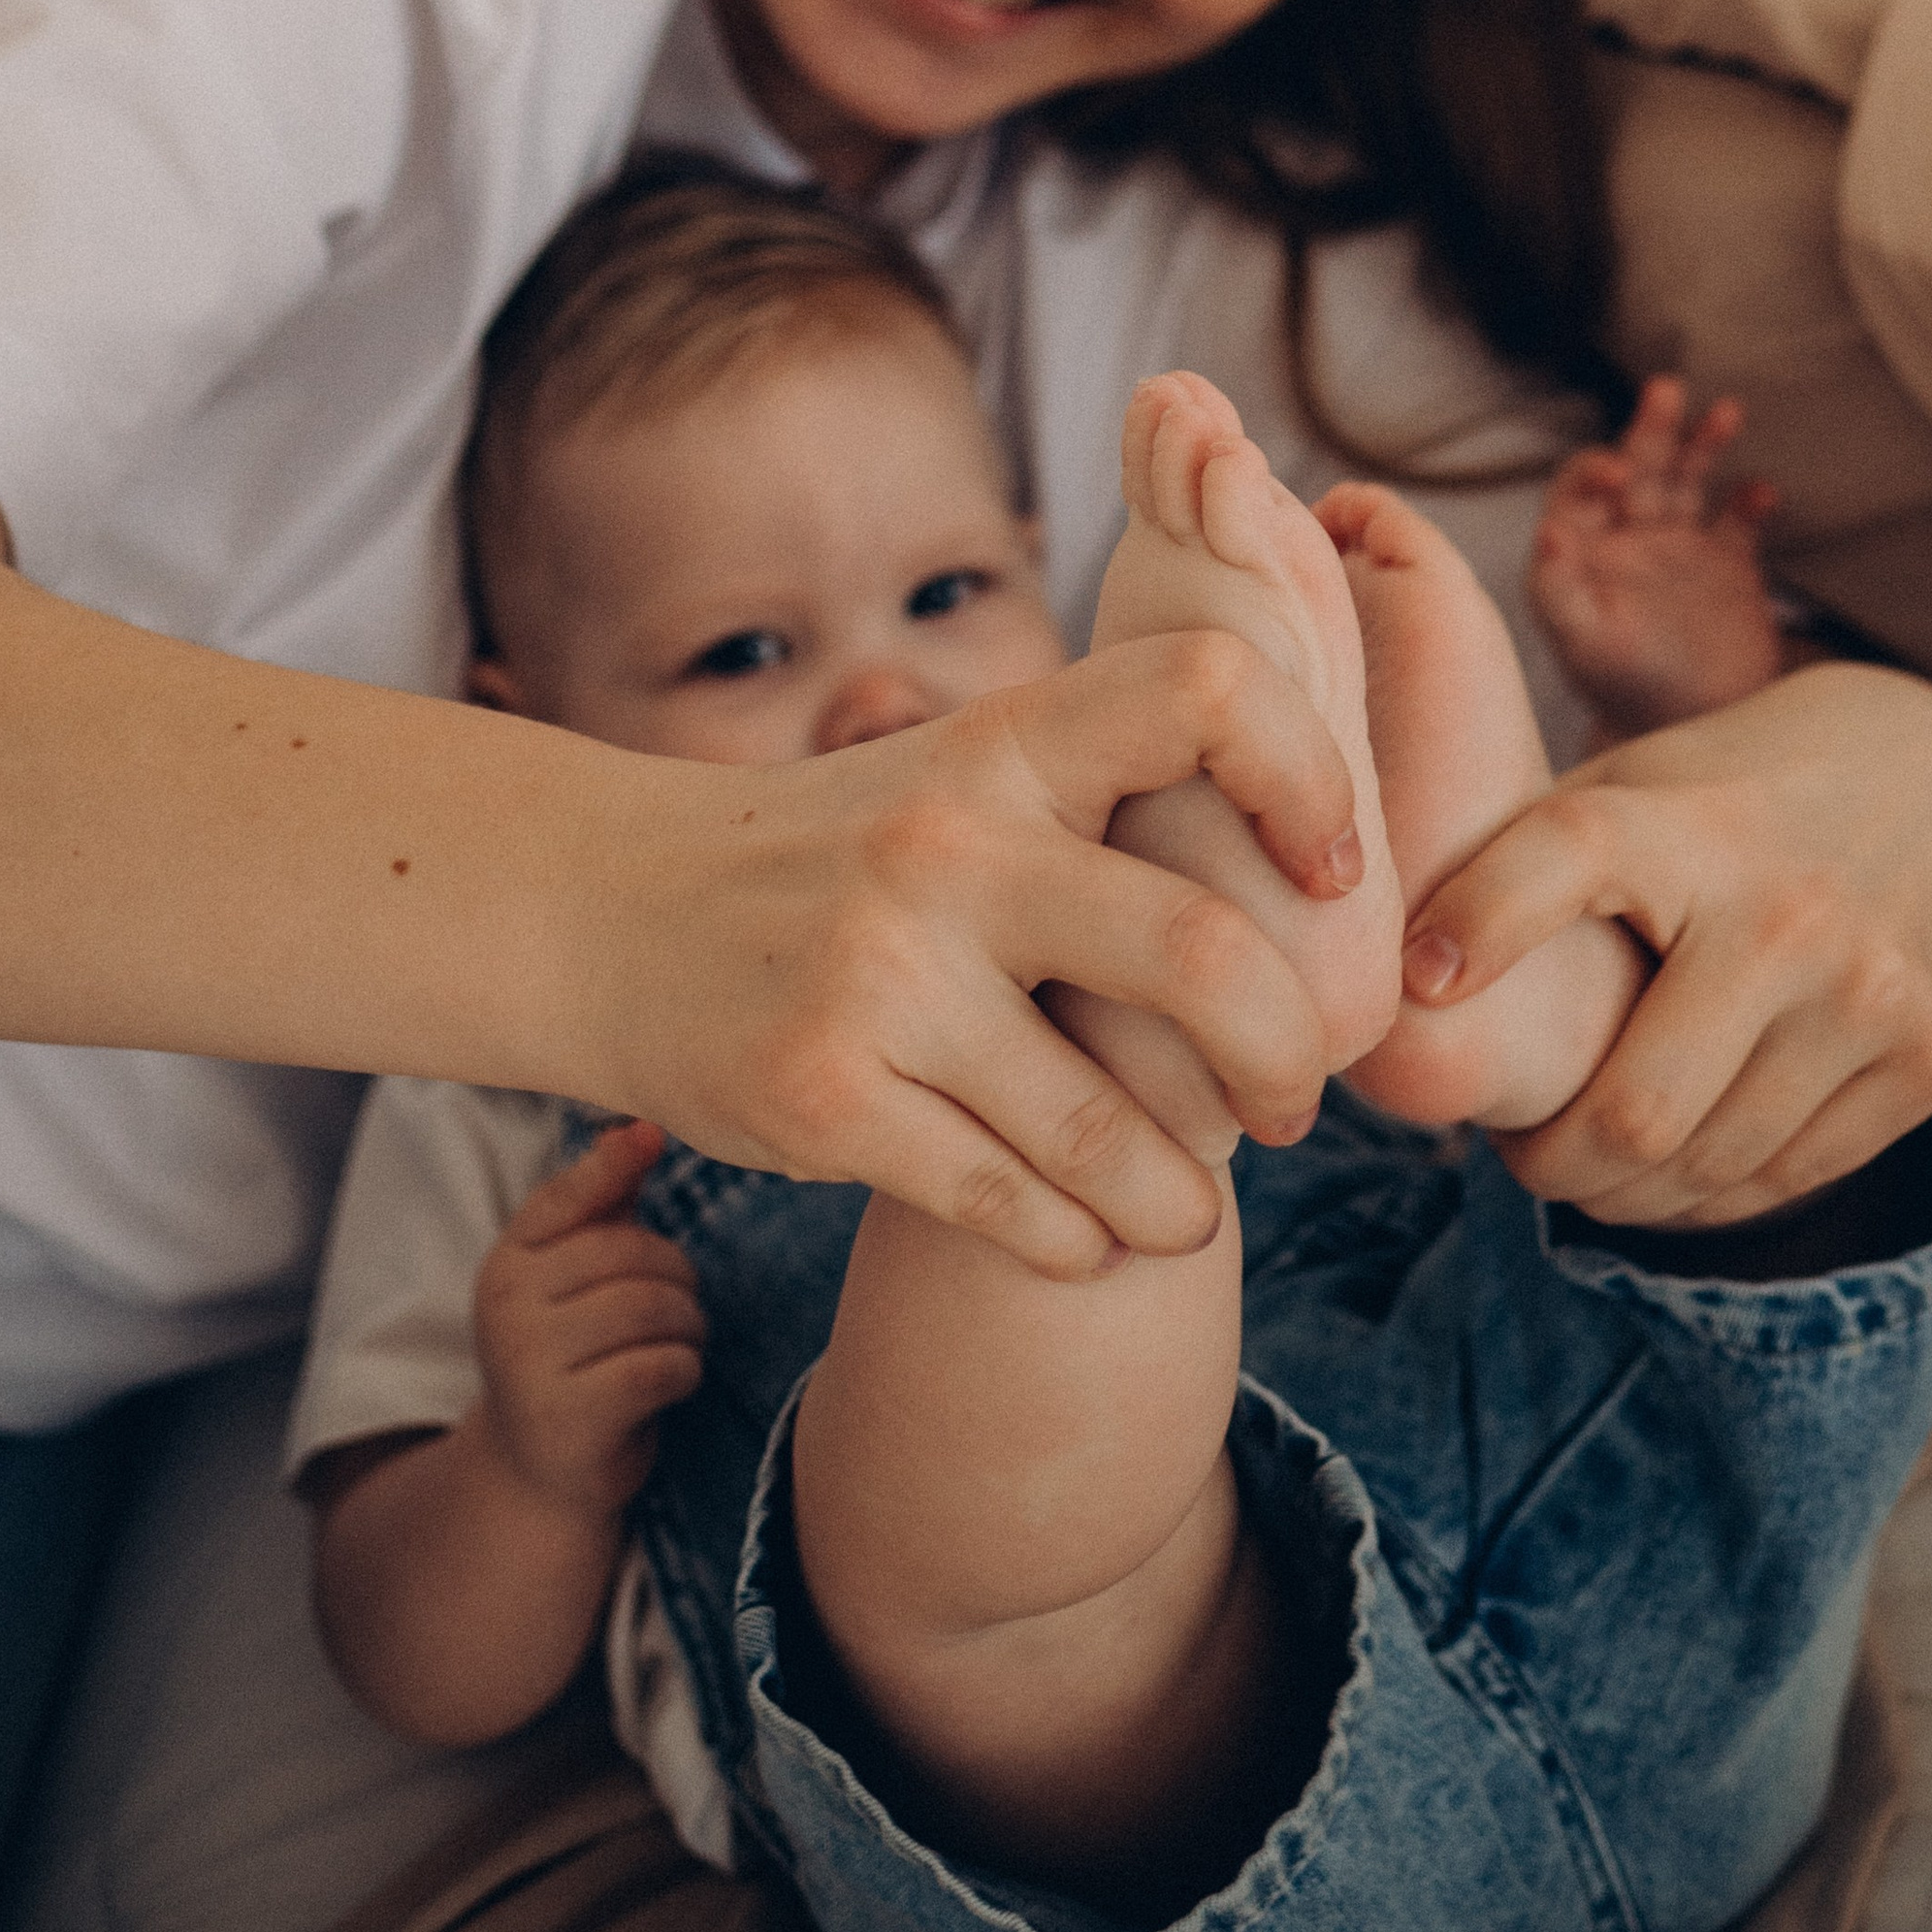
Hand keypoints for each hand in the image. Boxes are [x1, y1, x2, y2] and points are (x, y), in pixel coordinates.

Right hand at [471, 1122, 704, 1515]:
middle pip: (629, 1254)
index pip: (566, 1197)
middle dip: (679, 1276)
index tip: (653, 1136)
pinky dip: (685, 1368)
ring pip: (651, 1308)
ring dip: (689, 1325)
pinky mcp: (568, 1417)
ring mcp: (530, 1364)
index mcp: (508, 1263)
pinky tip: (674, 1379)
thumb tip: (642, 1126)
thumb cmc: (573, 1356)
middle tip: (683, 1305)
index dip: (611, 1164)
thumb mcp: (573, 1280)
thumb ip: (604, 1205)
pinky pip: (660, 1366)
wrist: (539, 1474)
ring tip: (683, 1341)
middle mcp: (506, 1307)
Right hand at [566, 631, 1363, 1280]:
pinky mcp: (821, 1098)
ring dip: (1180, 1199)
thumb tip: (1322, 889)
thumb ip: (1106, 803)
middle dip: (1286, 1058)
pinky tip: (1082, 1236)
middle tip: (1290, 1103)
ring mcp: (879, 977)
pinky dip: (1074, 1242)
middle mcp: (948, 848)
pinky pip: (1011, 1206)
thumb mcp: (961, 779)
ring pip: (1110, 1132)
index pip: (1207, 689)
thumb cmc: (837, 856)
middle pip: (1199, 955)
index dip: (1311, 777)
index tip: (1329, 876)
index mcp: (1003, 745)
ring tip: (1187, 1208)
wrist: (602, 912)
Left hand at [1395, 661, 1931, 1226]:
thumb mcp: (1626, 790)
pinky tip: (1671, 1165)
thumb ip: (1522, 866)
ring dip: (1617, 1191)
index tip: (1417, 983)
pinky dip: (1703, 1197)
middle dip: (1547, 1159)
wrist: (1929, 787)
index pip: (1565, 860)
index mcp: (1686, 822)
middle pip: (1633, 1110)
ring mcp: (1873, 993)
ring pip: (1702, 1168)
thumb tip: (1388, 981)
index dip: (1480, 923)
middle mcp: (1789, 910)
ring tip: (1584, 1157)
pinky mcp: (1928, 1061)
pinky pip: (1780, 1182)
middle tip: (1514, 1149)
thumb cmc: (1719, 806)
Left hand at [1528, 376, 1781, 739]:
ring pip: (1689, 480)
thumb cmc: (1620, 690)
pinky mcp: (1729, 568)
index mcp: (1582, 551)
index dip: (1594, 472)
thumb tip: (1548, 531)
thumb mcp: (1583, 643)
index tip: (1616, 472)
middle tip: (1664, 389)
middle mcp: (1628, 540)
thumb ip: (1561, 588)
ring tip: (1726, 412)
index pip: (1580, 489)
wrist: (1687, 733)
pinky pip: (1741, 523)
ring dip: (1703, 446)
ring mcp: (1680, 550)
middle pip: (1637, 467)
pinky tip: (1762, 492)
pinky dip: (1752, 504)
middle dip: (1650, 430)